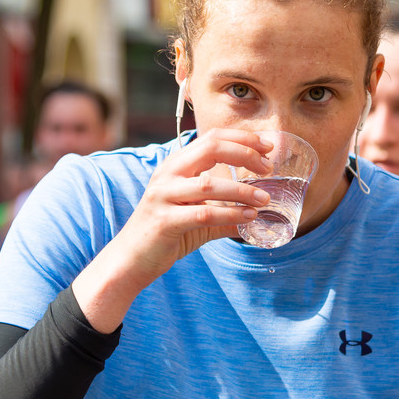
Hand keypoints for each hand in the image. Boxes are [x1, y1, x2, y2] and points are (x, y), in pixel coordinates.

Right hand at [72, 129, 272, 332]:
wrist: (130, 259)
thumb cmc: (165, 234)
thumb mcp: (197, 216)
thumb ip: (223, 210)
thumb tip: (256, 213)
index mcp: (175, 165)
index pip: (211, 139)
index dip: (242, 139)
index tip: (266, 147)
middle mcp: (167, 174)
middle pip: (210, 149)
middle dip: (244, 154)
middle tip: (268, 167)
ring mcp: (163, 196)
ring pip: (209, 184)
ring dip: (242, 190)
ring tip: (264, 199)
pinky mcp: (165, 221)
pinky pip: (203, 214)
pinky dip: (230, 215)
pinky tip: (248, 217)